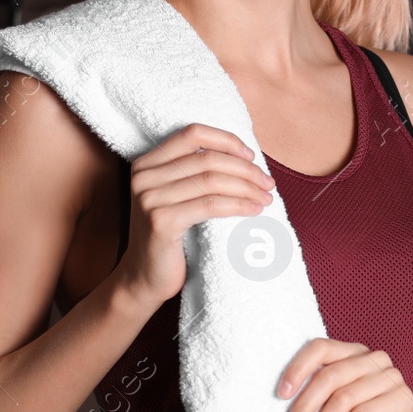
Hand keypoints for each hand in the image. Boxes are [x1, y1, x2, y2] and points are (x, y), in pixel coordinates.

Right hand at [114, 123, 276, 309]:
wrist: (144, 278)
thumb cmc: (170, 236)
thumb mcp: (176, 196)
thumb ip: (195, 173)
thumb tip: (246, 157)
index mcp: (147, 163)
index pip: (192, 133)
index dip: (227, 141)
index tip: (252, 156)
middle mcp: (144, 176)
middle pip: (207, 158)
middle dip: (245, 169)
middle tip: (268, 182)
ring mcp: (150, 198)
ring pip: (212, 181)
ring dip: (247, 187)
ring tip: (266, 197)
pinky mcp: (161, 221)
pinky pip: (210, 205)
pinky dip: (238, 205)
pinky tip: (254, 210)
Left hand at [277, 338, 412, 411]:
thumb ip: (312, 399)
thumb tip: (281, 401)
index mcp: (353, 353)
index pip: (320, 348)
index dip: (297, 368)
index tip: (281, 395)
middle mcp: (374, 359)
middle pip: (330, 376)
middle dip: (304, 407)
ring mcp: (391, 377)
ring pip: (344, 398)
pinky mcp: (403, 399)